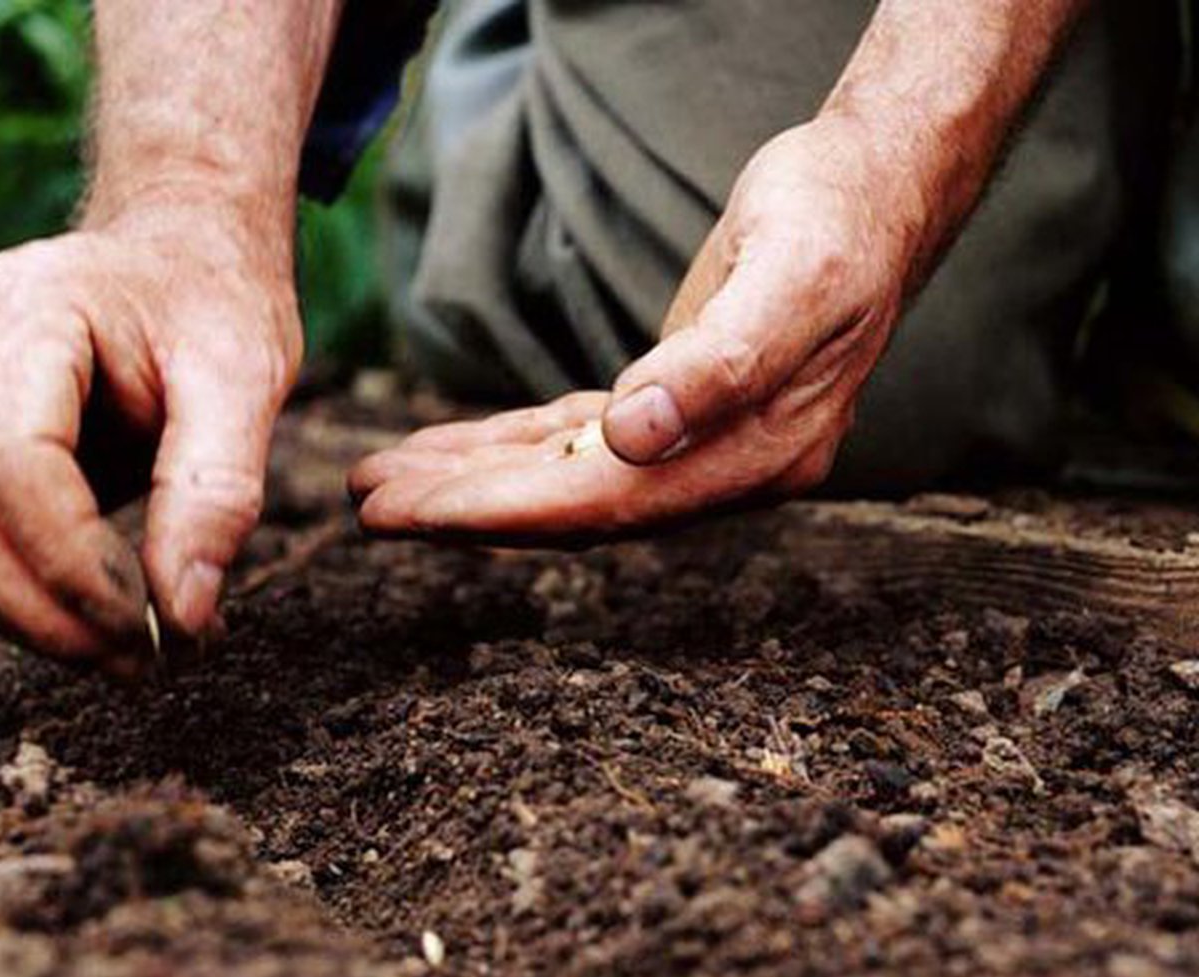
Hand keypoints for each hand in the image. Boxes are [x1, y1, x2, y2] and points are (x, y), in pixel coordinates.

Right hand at [0, 196, 300, 672]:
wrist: (180, 259)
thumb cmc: (215, 304)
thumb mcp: (243, 378)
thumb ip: (216, 491)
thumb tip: (186, 615)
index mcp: (31, 317)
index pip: (13, 459)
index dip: (73, 562)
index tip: (152, 628)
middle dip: (48, 611)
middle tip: (143, 667)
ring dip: (33, 619)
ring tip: (131, 658)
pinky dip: (31, 594)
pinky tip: (99, 623)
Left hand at [350, 116, 923, 544]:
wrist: (875, 193)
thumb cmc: (837, 223)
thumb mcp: (792, 278)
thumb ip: (720, 365)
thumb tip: (637, 436)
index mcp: (754, 457)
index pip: (606, 502)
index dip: (503, 512)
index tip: (412, 513)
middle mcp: (723, 469)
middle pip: (574, 506)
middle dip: (469, 507)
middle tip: (371, 504)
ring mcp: (701, 445)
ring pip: (566, 478)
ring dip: (476, 480)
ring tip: (386, 479)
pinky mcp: (675, 409)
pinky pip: (579, 441)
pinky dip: (513, 446)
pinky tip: (456, 448)